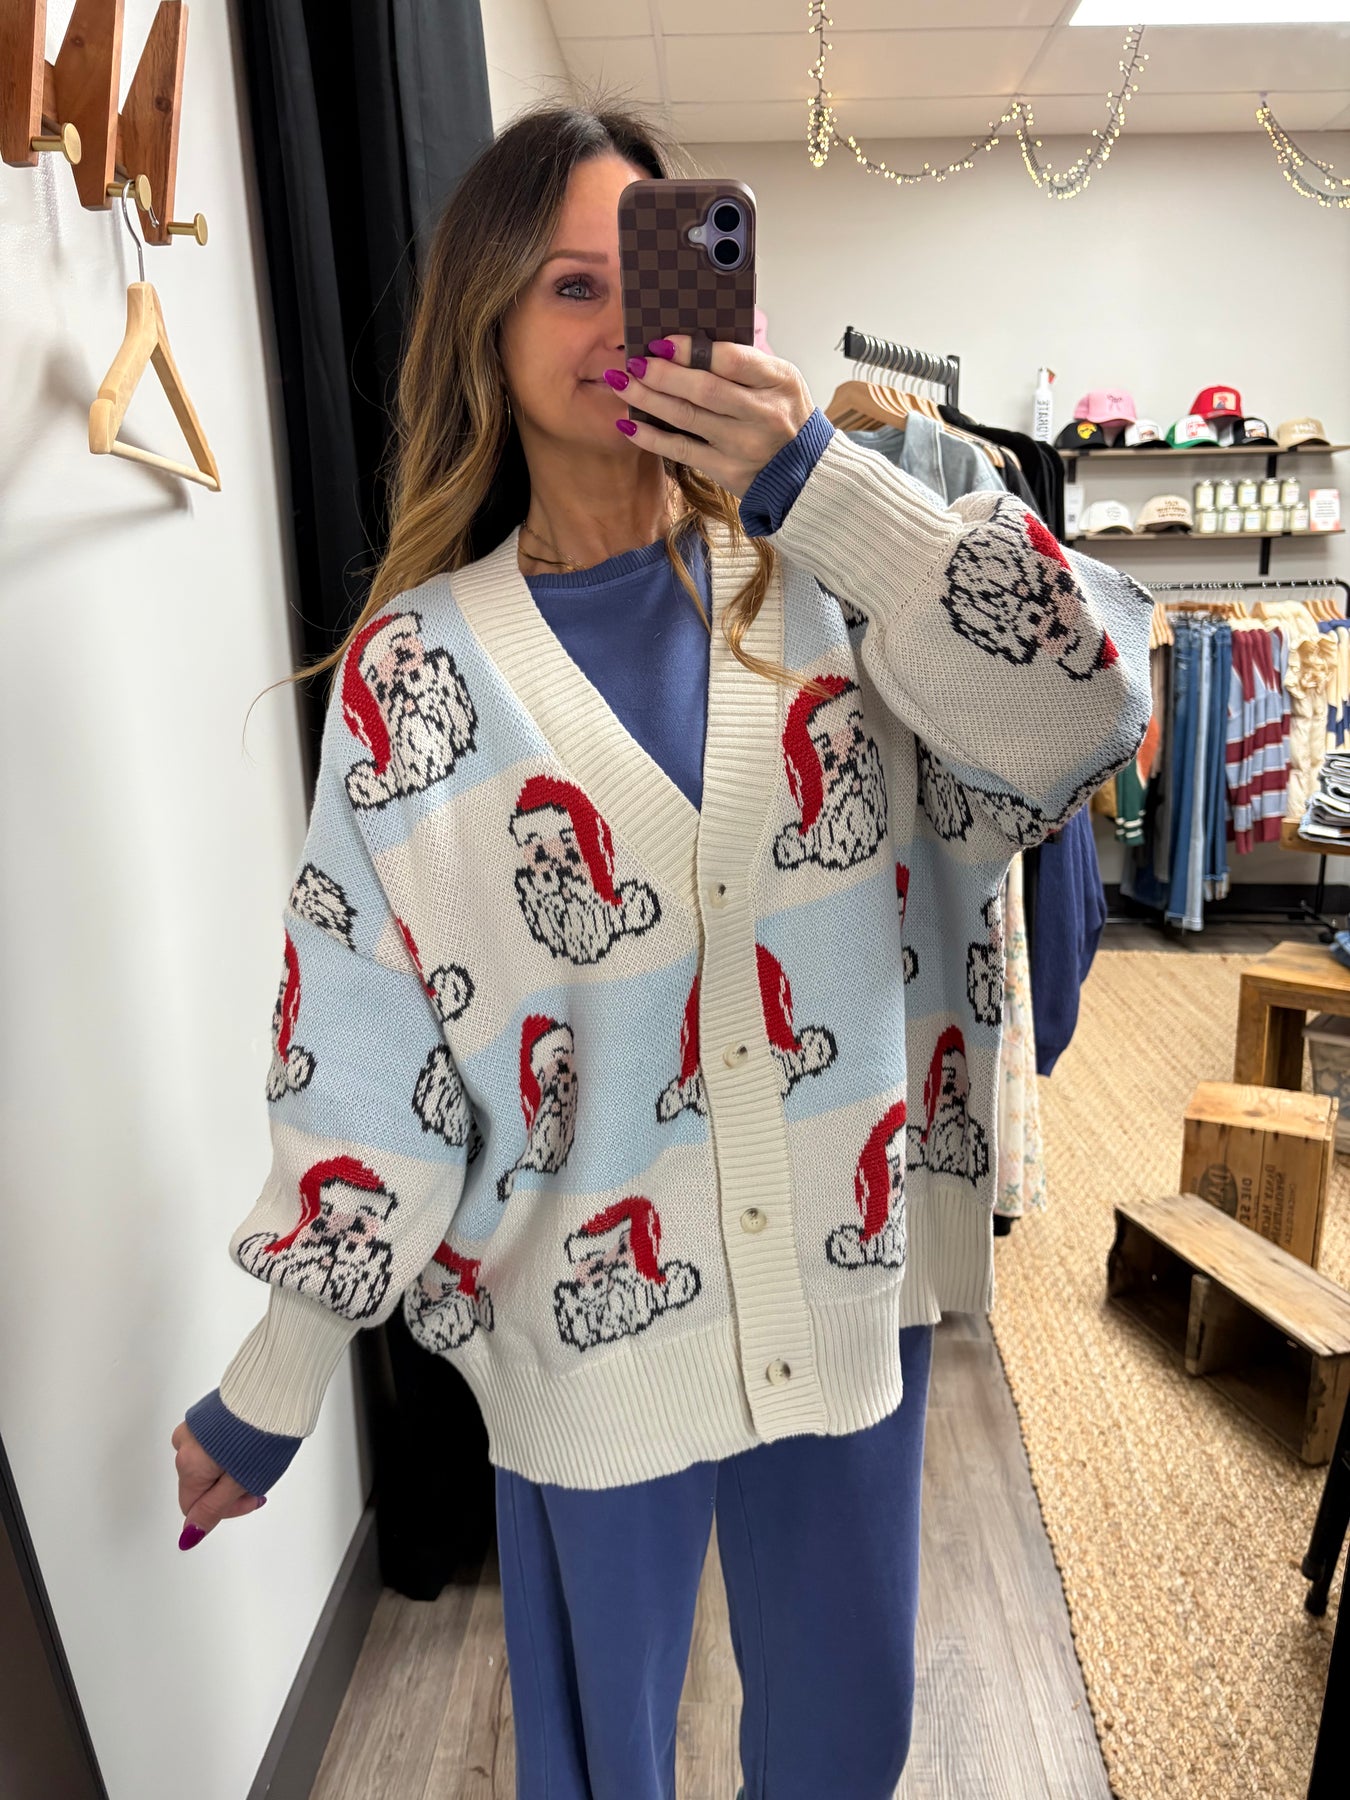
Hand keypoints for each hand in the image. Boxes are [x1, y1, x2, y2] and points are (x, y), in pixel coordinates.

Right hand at [171, 1418, 265, 1547]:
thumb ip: (212, 1510)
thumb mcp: (240, 1483)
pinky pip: (214, 1442)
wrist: (276, 1388)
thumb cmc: (261, 1435)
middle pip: (201, 1483)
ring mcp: (196, 1425)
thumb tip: (189, 1535)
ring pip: (209, 1462)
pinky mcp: (209, 1413)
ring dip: (232, 1466)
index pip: (193, 1507)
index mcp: (188, 1464)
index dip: (224, 1509)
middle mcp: (184, 1443)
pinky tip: (252, 1440)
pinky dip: (232, 1447)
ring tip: (259, 1456)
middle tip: (259, 1475)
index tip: (250, 1497)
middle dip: (230, 1487)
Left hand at [609, 335, 814, 498]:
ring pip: (687, 418)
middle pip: (703, 389)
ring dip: (648, 399)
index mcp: (779, 381)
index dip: (692, 350)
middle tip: (633, 362)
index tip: (662, 343)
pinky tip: (628, 424)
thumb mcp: (779, 381)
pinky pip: (681, 450)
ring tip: (621, 383)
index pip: (732, 360)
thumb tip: (686, 345)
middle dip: (662, 373)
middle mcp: (763, 414)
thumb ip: (743, 363)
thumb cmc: (785, 415)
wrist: (806, 471)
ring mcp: (743, 445)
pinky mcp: (727, 471)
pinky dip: (651, 437)